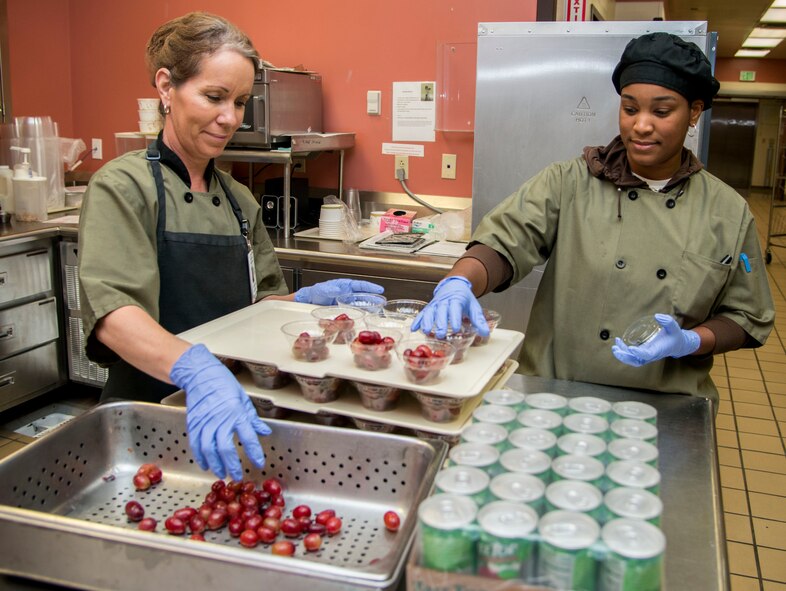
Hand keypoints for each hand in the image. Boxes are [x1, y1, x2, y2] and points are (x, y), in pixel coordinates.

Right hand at [170, 344, 270, 480]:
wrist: (201, 374)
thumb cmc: (224, 384)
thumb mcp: (244, 399)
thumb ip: (253, 419)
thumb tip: (265, 432)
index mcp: (236, 413)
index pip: (249, 437)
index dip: (255, 453)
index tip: (259, 464)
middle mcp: (220, 419)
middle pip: (226, 448)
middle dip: (232, 465)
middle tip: (237, 476)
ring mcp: (205, 422)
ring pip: (209, 450)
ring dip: (216, 464)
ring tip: (222, 473)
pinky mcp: (193, 424)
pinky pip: (196, 445)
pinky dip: (201, 457)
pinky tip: (206, 465)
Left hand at [293, 278, 383, 305]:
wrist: (308, 302)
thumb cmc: (315, 293)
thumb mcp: (322, 289)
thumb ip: (330, 289)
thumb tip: (338, 289)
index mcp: (344, 285)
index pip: (360, 285)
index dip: (370, 287)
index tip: (379, 289)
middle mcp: (346, 293)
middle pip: (363, 294)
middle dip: (373, 297)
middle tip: (382, 301)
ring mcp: (345, 301)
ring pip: (360, 303)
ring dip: (369, 306)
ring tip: (377, 309)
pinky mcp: (343, 309)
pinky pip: (354, 310)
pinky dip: (361, 312)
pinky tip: (365, 316)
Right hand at [411, 276, 488, 338]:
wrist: (454, 285)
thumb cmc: (464, 298)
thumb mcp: (474, 307)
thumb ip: (479, 320)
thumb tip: (485, 333)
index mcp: (456, 299)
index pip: (455, 308)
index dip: (454, 318)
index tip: (455, 328)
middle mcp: (444, 301)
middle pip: (441, 311)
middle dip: (440, 323)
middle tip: (440, 334)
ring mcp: (435, 304)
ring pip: (430, 312)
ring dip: (427, 322)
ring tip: (426, 331)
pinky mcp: (430, 307)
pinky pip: (422, 313)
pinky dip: (417, 320)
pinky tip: (414, 328)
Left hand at [612, 314, 700, 366]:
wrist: (677, 344)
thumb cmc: (675, 335)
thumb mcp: (675, 327)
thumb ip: (668, 321)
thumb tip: (657, 316)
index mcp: (658, 351)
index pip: (647, 355)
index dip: (639, 353)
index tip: (631, 349)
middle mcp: (651, 355)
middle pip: (636, 361)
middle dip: (625, 357)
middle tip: (616, 350)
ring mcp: (646, 355)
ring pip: (632, 359)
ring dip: (622, 355)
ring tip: (614, 347)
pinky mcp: (642, 353)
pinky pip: (631, 355)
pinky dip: (623, 350)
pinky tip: (618, 342)